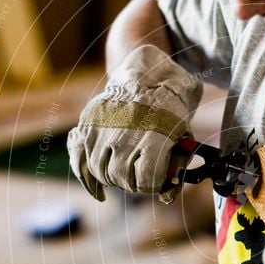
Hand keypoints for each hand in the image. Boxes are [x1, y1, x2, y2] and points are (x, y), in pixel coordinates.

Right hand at [67, 45, 202, 203]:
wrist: (148, 69)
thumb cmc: (172, 102)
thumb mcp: (185, 128)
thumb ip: (179, 160)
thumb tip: (168, 194)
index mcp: (153, 132)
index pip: (146, 178)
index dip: (153, 184)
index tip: (157, 181)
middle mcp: (124, 130)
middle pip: (121, 177)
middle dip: (133, 183)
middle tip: (141, 178)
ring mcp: (102, 126)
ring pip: (100, 170)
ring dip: (112, 179)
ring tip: (124, 177)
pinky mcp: (88, 123)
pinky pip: (78, 157)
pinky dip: (86, 177)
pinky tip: (99, 192)